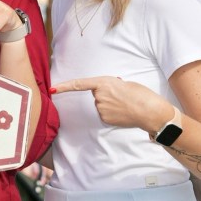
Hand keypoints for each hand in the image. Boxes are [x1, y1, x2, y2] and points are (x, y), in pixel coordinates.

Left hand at [50, 75, 170, 130]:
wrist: (149, 111)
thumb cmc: (140, 94)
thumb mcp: (124, 84)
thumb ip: (110, 86)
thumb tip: (104, 90)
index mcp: (104, 82)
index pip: (79, 84)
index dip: (64, 87)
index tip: (52, 89)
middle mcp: (99, 95)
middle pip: (96, 94)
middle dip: (106, 94)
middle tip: (122, 95)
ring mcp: (101, 108)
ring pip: (101, 105)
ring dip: (110, 104)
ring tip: (125, 104)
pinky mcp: (105, 118)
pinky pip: (105, 113)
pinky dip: (112, 112)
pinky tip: (123, 112)